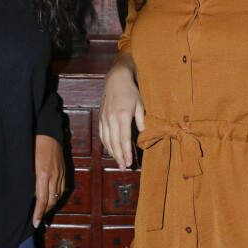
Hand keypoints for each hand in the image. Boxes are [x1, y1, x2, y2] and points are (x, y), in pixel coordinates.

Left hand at [33, 134, 65, 226]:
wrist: (47, 132)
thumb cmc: (33, 145)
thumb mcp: (27, 163)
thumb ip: (29, 179)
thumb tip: (28, 194)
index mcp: (42, 174)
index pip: (42, 199)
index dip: (39, 213)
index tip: (35, 222)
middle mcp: (54, 176)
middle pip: (51, 200)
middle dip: (45, 212)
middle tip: (37, 219)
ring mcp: (60, 173)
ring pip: (58, 195)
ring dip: (51, 205)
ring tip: (43, 211)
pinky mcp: (64, 170)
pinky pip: (62, 188)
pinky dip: (57, 196)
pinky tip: (52, 198)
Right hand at [99, 55, 144, 169]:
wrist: (116, 79)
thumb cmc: (131, 92)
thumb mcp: (140, 105)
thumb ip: (142, 121)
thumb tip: (146, 135)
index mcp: (122, 115)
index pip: (124, 138)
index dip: (126, 152)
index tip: (129, 163)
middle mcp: (111, 118)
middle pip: (114, 142)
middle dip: (119, 157)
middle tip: (124, 168)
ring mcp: (104, 118)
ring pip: (106, 140)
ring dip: (112, 153)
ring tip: (119, 162)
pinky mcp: (100, 118)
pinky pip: (102, 135)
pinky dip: (106, 144)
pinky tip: (111, 150)